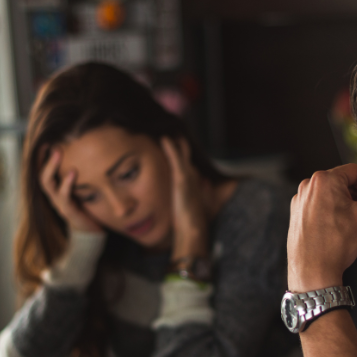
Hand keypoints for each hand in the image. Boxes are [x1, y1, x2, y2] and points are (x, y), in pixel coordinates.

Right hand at [38, 147, 103, 234]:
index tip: (45, 140)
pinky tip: (73, 172)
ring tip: (58, 152)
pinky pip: (64, 197)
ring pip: (48, 184)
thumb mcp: (82, 186)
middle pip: (41, 175)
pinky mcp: (69, 212)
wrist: (93, 231)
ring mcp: (59, 204)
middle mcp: (53, 196)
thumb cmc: (87, 205)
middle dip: (45, 159)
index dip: (41, 157)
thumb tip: (84, 147)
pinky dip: (67, 184)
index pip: (42, 171)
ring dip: (52, 167)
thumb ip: (79, 171)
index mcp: (55, 189)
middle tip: (52, 144)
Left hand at [162, 136, 208, 258]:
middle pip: (185, 154)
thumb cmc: (188, 221)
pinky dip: (171, 148)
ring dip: (176, 141)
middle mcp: (192, 176)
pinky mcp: (182, 179)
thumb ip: (186, 200)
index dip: (179, 152)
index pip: (184, 162)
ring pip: (181, 153)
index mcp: (191, 182)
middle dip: (179, 143)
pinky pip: (176, 159)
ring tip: (168, 128)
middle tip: (172, 129)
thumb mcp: (184, 209)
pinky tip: (164, 138)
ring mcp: (188, 176)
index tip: (171, 140)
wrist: (192, 228)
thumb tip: (190, 195)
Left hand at [288, 164, 356, 291]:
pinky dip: (335, 214)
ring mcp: (300, 201)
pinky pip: (321, 208)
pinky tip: (344, 230)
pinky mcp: (297, 216)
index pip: (355, 172)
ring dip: (349, 207)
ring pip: (332, 197)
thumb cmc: (336, 244)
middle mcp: (308, 187)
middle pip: (343, 184)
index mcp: (324, 180)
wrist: (312, 272)